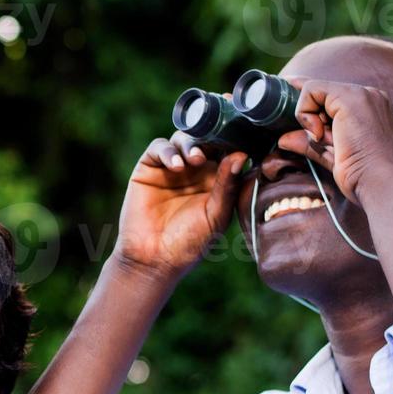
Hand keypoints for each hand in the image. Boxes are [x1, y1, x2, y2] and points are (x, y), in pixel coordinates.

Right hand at [113, 131, 247, 279]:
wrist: (153, 259)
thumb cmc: (189, 243)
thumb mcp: (216, 215)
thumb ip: (227, 186)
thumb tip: (240, 155)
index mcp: (217, 180)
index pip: (227, 150)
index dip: (234, 140)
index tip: (244, 134)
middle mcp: (195, 170)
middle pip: (206, 139)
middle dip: (212, 137)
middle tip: (217, 145)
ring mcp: (171, 167)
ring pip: (183, 138)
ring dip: (191, 144)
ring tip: (196, 160)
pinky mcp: (148, 168)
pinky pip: (159, 148)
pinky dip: (168, 152)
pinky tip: (177, 166)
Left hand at [275, 77, 392, 205]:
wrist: (379, 182)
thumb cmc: (362, 174)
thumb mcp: (332, 155)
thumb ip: (310, 142)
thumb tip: (283, 139)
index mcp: (373, 108)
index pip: (334, 97)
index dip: (311, 103)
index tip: (295, 112)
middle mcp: (371, 96)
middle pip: (323, 93)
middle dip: (311, 117)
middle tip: (321, 140)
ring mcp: (362, 93)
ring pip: (315, 89)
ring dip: (309, 118)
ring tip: (326, 140)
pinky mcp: (349, 97)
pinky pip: (311, 90)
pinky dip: (304, 112)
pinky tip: (319, 133)